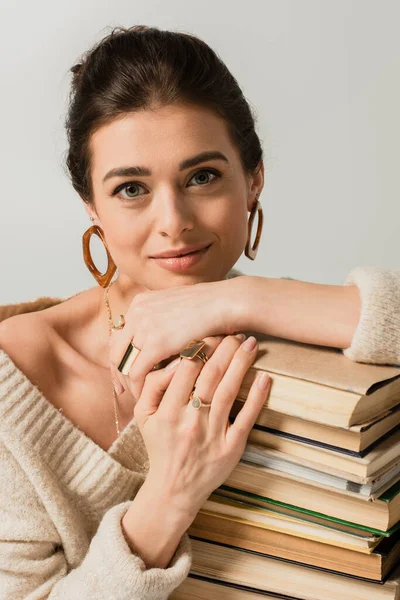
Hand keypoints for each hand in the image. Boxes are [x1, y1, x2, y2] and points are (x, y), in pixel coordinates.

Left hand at [109, 278, 242, 399]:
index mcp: (140, 302)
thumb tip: (159, 335)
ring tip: (138, 397)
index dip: (120, 356)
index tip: (124, 372)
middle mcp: (136, 312)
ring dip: (129, 383)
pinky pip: (136, 372)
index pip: (120, 335)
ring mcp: (143, 327)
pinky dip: (138, 388)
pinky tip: (147, 397)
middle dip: (119, 372)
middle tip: (124, 390)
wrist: (226, 303)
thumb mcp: (177, 307)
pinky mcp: (154, 344)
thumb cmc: (211, 307)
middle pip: (116, 350)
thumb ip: (163, 319)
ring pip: (123, 363)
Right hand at [131, 333, 270, 519]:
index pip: (185, 369)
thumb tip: (173, 361)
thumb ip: (152, 386)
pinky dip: (257, 397)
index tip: (210, 333)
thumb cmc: (160, 444)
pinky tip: (264, 377)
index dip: (200, 347)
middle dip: (225, 349)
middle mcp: (190, 421)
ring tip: (250, 344)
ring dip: (241, 364)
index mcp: (168, 411)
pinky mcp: (231, 448)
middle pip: (210, 376)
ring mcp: (212, 435)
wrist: (174, 488)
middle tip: (235, 332)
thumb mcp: (144, 416)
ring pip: (229, 392)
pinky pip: (246, 419)